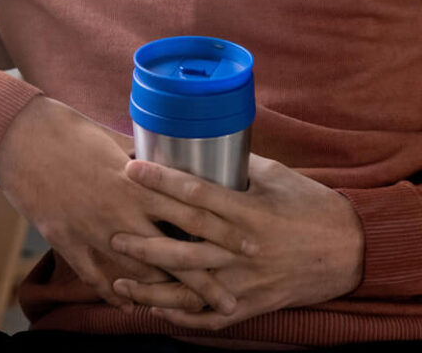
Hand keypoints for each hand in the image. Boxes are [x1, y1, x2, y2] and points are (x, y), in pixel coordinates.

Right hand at [0, 98, 252, 314]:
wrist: (20, 139)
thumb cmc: (68, 131)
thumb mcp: (113, 141)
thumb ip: (142, 161)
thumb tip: (170, 166)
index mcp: (136, 182)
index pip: (192, 212)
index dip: (224, 232)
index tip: (250, 246)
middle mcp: (120, 213)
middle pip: (174, 255)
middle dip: (206, 280)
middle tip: (233, 302)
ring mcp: (94, 233)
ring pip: (140, 275)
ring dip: (167, 297)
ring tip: (191, 312)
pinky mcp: (69, 244)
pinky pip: (100, 279)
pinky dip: (119, 294)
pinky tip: (134, 304)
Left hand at [108, 154, 365, 329]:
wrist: (350, 250)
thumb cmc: (309, 204)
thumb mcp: (272, 175)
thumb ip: (232, 167)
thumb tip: (193, 146)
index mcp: (249, 212)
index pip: (197, 196)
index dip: (162, 181)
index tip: (131, 167)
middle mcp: (245, 250)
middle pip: (188, 246)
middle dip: (147, 240)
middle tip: (112, 231)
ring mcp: (248, 281)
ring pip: (193, 288)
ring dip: (154, 287)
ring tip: (119, 279)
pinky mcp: (252, 304)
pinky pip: (213, 316)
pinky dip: (184, 316)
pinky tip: (156, 310)